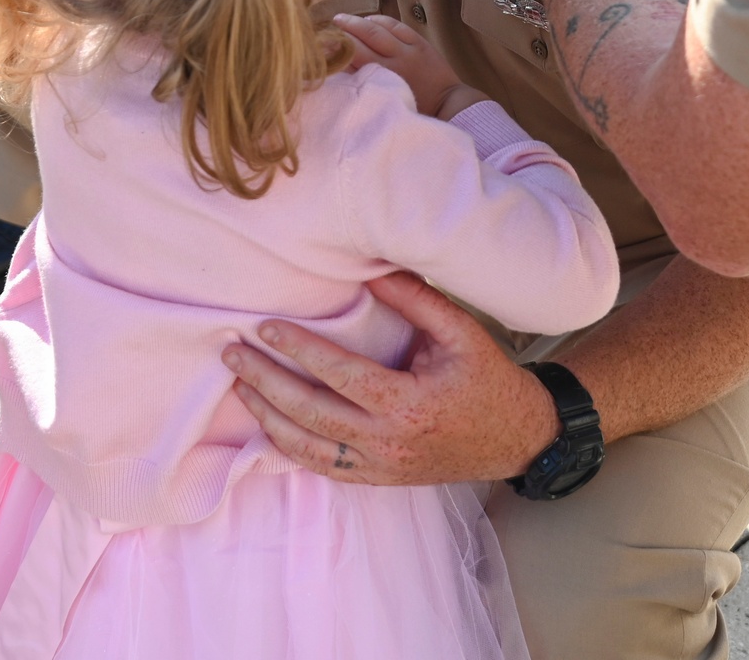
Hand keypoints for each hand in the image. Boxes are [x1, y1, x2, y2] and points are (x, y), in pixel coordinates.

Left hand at [223, 271, 558, 484]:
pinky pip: (323, 468)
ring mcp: (381, 467)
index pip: (338, 375)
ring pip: (307, 449)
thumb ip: (415, 300)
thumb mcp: (461, 331)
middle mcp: (388, 442)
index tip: (266, 327)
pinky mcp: (379, 479)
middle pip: (310, 415)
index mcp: (408, 403)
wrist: (515, 436)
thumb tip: (371, 269)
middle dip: (265, 383)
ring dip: (267, 418)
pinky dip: (289, 448)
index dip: (299, 350)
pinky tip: (267, 424)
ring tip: (239, 387)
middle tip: (233, 355)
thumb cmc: (488, 379)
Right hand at [334, 13, 483, 118]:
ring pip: (379, 28)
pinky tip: (368, 20)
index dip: (335, 47)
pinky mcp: (420, 41)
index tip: (320, 44)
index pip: (354, 55)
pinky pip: (396, 25)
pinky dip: (380, 20)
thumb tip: (340, 70)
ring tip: (342, 19)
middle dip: (344, 30)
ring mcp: (409, 48)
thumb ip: (364, 85)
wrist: (448, 104)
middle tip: (327, 28)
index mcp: (386, 76)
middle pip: (364, 37)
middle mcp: (396, 59)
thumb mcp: (386, 101)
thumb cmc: (415, 110)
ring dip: (358, 22)